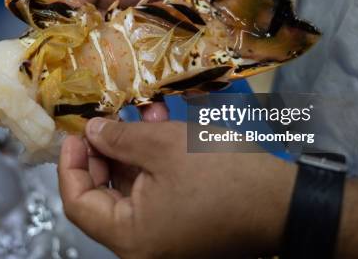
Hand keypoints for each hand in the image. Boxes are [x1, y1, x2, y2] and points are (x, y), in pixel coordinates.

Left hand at [58, 118, 295, 257]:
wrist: (287, 201)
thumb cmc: (222, 175)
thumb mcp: (164, 146)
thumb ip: (118, 138)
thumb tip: (91, 132)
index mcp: (130, 237)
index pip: (77, 203)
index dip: (70, 163)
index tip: (75, 132)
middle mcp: (143, 246)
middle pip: (105, 195)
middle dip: (107, 150)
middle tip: (110, 117)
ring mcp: (166, 238)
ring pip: (134, 189)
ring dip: (135, 149)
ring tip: (144, 112)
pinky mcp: (185, 225)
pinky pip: (158, 192)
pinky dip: (156, 161)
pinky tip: (163, 127)